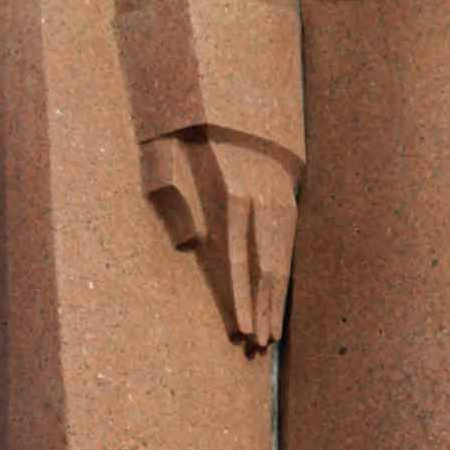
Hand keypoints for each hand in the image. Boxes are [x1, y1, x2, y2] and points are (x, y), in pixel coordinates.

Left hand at [141, 131, 299, 349]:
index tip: (237, 333)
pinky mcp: (286, 200)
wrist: (222, 100)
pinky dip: (283, 280)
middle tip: (257, 349)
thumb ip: (167, 193)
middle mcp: (259, 201)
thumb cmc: (180, 132)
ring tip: (270, 340)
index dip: (236, 298)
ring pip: (282, 261)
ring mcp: (278, 200)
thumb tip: (187, 244)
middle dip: (260, 311)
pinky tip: (278, 304)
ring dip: (275, 303)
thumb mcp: (161, 153)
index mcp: (226, 194)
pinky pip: (288, 248)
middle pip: (264, 267)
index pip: (234, 258)